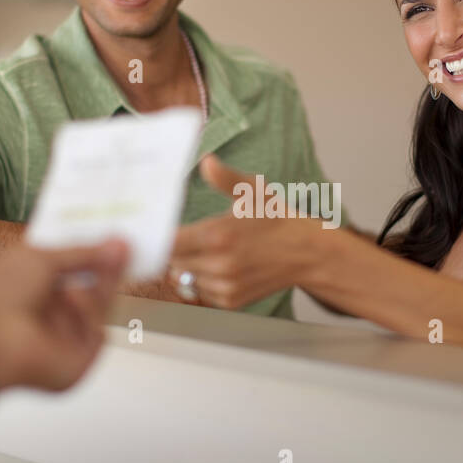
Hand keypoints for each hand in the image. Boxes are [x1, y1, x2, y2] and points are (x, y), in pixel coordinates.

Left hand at [0, 239, 127, 390]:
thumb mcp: (40, 257)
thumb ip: (83, 251)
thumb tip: (118, 243)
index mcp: (35, 287)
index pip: (74, 270)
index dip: (93, 254)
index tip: (113, 238)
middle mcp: (51, 313)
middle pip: (94, 289)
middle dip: (108, 269)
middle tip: (125, 246)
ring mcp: (66, 337)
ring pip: (100, 308)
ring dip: (95, 288)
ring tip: (82, 273)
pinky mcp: (78, 359)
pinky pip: (98, 332)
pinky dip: (87, 313)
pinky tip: (70, 300)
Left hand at [168, 155, 314, 308]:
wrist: (306, 252)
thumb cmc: (277, 218)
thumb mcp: (253, 191)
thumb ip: (225, 178)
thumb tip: (207, 161)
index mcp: (218, 235)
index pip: (168, 243)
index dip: (158, 238)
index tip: (155, 230)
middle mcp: (219, 265)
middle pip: (172, 262)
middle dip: (174, 250)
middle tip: (186, 237)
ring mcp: (225, 286)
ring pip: (185, 278)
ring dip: (188, 266)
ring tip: (208, 250)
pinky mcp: (231, 301)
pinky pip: (201, 291)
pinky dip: (203, 280)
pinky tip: (219, 266)